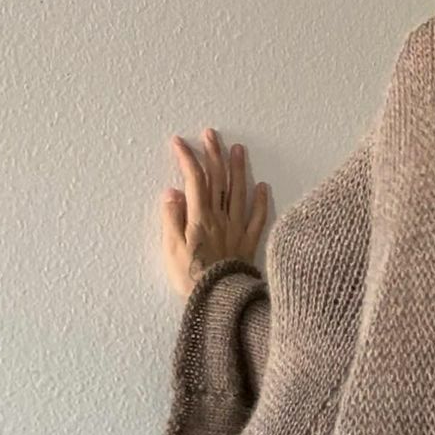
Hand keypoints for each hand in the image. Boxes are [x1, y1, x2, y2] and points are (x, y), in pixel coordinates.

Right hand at [161, 127, 268, 299]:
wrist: (219, 301)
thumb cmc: (191, 278)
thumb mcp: (172, 249)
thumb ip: (171, 219)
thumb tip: (172, 193)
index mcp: (199, 218)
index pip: (194, 179)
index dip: (187, 158)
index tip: (179, 142)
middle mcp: (221, 218)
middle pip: (219, 180)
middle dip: (214, 154)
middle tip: (211, 134)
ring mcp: (237, 230)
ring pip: (239, 193)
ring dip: (238, 169)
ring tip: (238, 149)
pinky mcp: (249, 244)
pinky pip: (258, 219)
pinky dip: (260, 202)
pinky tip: (262, 187)